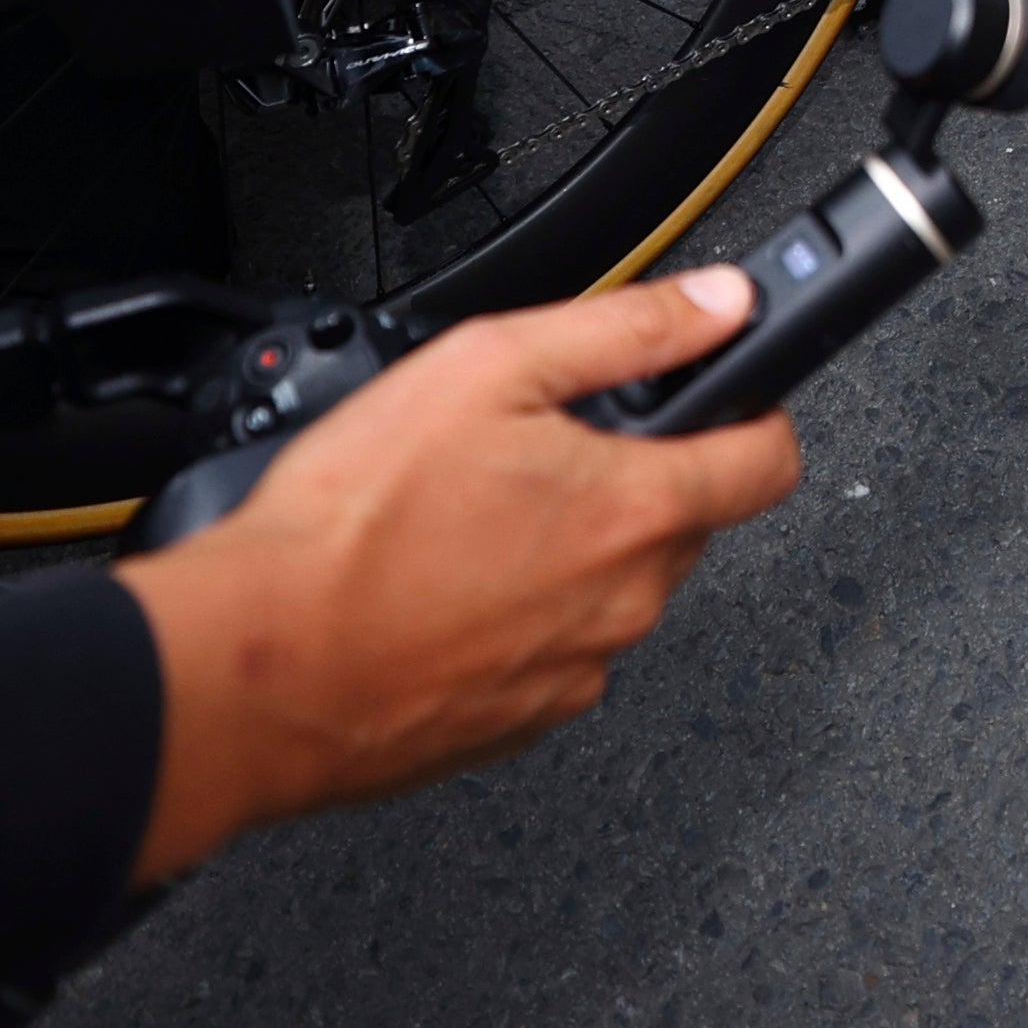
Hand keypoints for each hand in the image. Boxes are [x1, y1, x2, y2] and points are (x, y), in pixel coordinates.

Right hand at [118, 264, 803, 881]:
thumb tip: (721, 302)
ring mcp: (575, 674)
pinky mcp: (518, 724)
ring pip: (610, 588)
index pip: (769, 459)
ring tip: (464, 519)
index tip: (720, 394)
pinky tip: (441, 586)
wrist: (257, 671)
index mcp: (637, 511)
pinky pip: (551, 651)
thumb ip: (625, 327)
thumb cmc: (352, 527)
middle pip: (681, 521)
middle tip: (535, 448)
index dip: (752, 411)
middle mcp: (625, 604)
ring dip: (566, 549)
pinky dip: (515, 616)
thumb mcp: (489, 367)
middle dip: (630, 476)